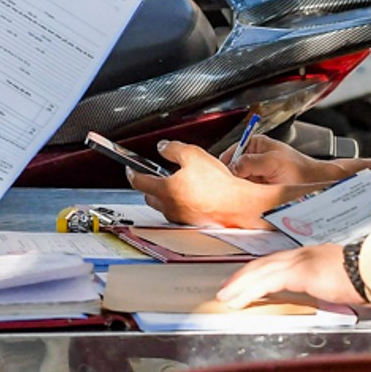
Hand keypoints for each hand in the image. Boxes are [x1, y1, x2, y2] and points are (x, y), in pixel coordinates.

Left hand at [126, 141, 284, 228]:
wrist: (240, 206)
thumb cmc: (218, 185)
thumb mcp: (193, 154)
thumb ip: (173, 149)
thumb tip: (162, 147)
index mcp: (165, 190)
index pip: (138, 181)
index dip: (132, 172)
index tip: (131, 168)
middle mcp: (170, 208)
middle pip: (150, 196)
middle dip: (150, 185)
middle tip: (159, 174)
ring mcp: (181, 218)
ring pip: (166, 206)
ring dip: (168, 195)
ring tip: (183, 183)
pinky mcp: (193, 224)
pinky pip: (181, 212)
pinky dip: (183, 203)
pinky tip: (196, 195)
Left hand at [218, 244, 364, 308]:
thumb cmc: (368, 278)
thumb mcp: (343, 282)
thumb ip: (329, 286)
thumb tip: (328, 294)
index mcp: (313, 257)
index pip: (278, 263)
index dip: (259, 272)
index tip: (246, 282)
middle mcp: (304, 255)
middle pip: (264, 263)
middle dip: (243, 277)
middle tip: (227, 289)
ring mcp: (300, 261)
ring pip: (261, 271)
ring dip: (240, 285)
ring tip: (226, 296)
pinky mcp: (299, 272)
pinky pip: (267, 281)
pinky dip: (250, 290)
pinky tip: (239, 298)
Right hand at [231, 135, 346, 186]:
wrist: (315, 184)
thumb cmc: (300, 171)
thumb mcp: (273, 163)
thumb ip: (251, 162)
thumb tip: (232, 168)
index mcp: (253, 144)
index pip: (228, 156)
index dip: (227, 169)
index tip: (231, 180)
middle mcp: (251, 157)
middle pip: (230, 171)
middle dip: (234, 181)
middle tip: (242, 190)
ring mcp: (253, 173)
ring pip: (236, 183)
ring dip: (242, 190)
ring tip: (252, 194)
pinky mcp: (256, 187)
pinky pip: (245, 193)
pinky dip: (247, 197)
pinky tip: (255, 198)